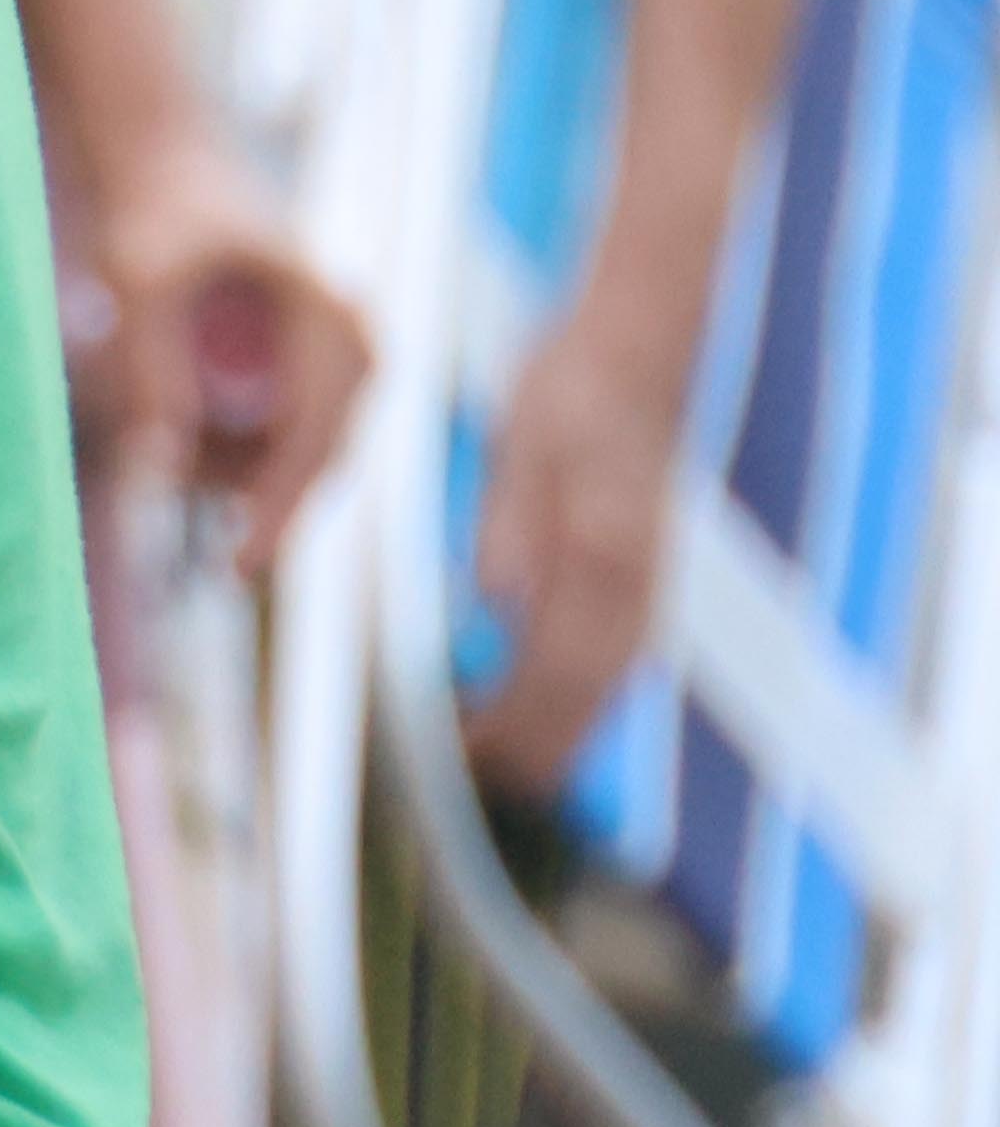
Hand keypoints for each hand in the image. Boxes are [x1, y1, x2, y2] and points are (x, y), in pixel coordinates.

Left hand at [72, 125, 364, 571]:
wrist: (167, 165)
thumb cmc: (152, 210)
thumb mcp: (137, 280)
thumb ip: (150, 367)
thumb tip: (159, 461)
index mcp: (331, 321)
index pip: (313, 439)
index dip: (277, 508)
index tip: (237, 565)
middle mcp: (352, 345)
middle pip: (313, 462)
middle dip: (243, 496)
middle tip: (169, 505)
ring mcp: (336, 363)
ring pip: (287, 459)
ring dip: (221, 472)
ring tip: (143, 417)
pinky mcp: (309, 374)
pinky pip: (273, 441)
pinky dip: (221, 453)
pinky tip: (163, 421)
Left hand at [462, 277, 693, 797]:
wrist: (634, 345)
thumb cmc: (566, 390)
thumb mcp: (521, 446)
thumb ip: (513, 523)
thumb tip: (496, 601)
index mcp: (602, 544)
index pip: (560, 657)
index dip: (520, 714)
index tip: (472, 750)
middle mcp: (638, 569)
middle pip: (594, 680)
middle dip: (546, 737)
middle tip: (493, 781)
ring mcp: (653, 568)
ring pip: (618, 668)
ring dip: (574, 720)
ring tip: (523, 760)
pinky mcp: (651, 561)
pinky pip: (627, 641)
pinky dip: (596, 683)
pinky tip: (564, 700)